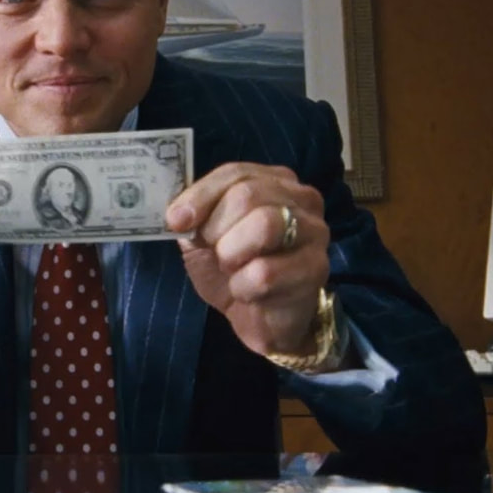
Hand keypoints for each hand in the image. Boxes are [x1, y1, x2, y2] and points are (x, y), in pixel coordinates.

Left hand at [165, 163, 329, 356]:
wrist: (261, 318)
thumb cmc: (235, 270)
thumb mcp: (206, 237)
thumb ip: (195, 216)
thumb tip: (178, 213)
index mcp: (275, 181)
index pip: (235, 173)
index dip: (201, 196)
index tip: (176, 221)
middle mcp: (302, 199)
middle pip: (248, 195)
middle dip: (216, 228)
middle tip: (213, 252)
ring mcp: (315, 232)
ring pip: (264, 225)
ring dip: (231, 254)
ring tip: (231, 270)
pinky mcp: (316, 269)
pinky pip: (266, 272)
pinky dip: (242, 286)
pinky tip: (247, 293)